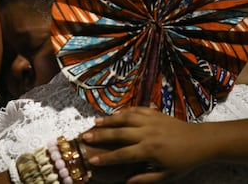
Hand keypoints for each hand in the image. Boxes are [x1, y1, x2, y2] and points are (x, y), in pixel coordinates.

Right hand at [81, 107, 215, 182]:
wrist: (201, 141)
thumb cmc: (184, 161)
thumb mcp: (167, 175)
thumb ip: (146, 178)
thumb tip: (126, 182)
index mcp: (149, 150)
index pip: (122, 155)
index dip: (106, 158)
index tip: (92, 160)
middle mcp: (147, 133)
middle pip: (119, 133)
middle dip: (101, 135)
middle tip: (85, 136)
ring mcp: (150, 121)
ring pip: (125, 118)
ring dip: (109, 119)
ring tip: (95, 122)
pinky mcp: (155, 113)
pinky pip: (135, 110)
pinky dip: (124, 112)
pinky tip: (115, 114)